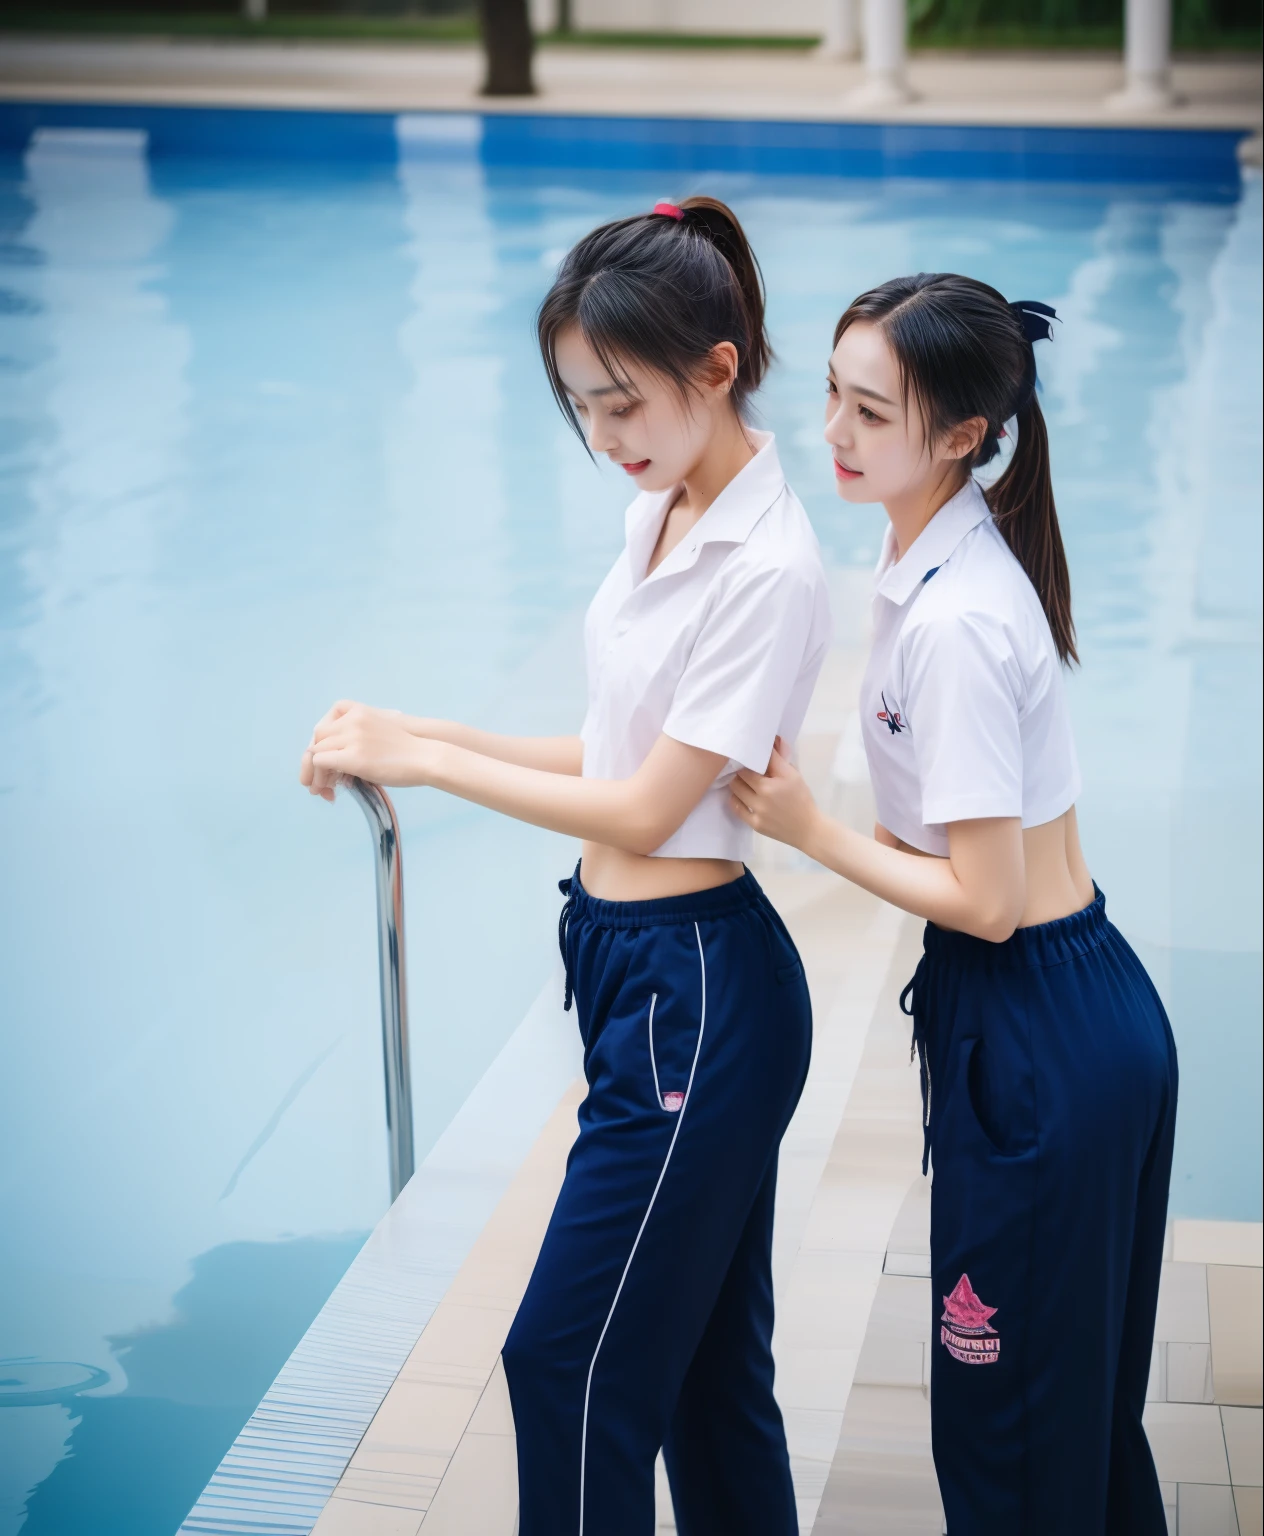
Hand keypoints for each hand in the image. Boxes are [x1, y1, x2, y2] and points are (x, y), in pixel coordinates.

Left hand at [299, 700, 427, 799]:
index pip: (324, 725)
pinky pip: (322, 762)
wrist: (425, 757)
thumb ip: (357, 735)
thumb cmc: (407, 748)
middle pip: (318, 737)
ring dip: (316, 772)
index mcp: (358, 710)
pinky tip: (330, 788)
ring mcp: (352, 737)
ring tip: (324, 789)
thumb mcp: (379, 729)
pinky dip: (321, 776)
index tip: (325, 764)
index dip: (321, 746)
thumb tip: (338, 758)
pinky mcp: (353, 758)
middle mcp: (352, 720)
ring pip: (316, 751)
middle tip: (323, 781)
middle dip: (315, 760)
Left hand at [730, 737, 820, 851]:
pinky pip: (736, 809)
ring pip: (735, 792)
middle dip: (741, 773)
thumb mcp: (793, 775)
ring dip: (737, 786)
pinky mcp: (754, 825)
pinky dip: (736, 800)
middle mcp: (760, 799)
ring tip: (744, 784)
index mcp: (769, 785)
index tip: (748, 761)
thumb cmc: (801, 798)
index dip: (746, 762)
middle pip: (737, 779)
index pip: (746, 767)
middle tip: (746, 772)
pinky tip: (742, 797)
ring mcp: (756, 813)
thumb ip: (778, 758)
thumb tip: (769, 741)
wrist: (808, 829)